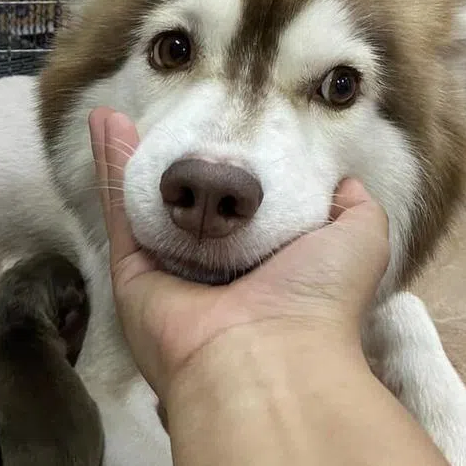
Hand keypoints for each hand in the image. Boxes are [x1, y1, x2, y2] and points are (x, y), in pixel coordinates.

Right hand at [89, 108, 390, 404]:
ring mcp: (172, 273)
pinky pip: (120, 212)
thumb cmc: (317, 298)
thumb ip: (353, 206)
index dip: (238, 172)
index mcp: (269, 266)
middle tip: (171, 116)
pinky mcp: (133, 274)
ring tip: (124, 109)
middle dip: (179, 165)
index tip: (231, 128)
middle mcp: (218, 272)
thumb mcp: (360, 238)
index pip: (247, 212)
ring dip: (135, 156)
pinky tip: (105, 121)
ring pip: (149, 204)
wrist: (265, 356)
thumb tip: (341, 180)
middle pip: (192, 207)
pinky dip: (111, 166)